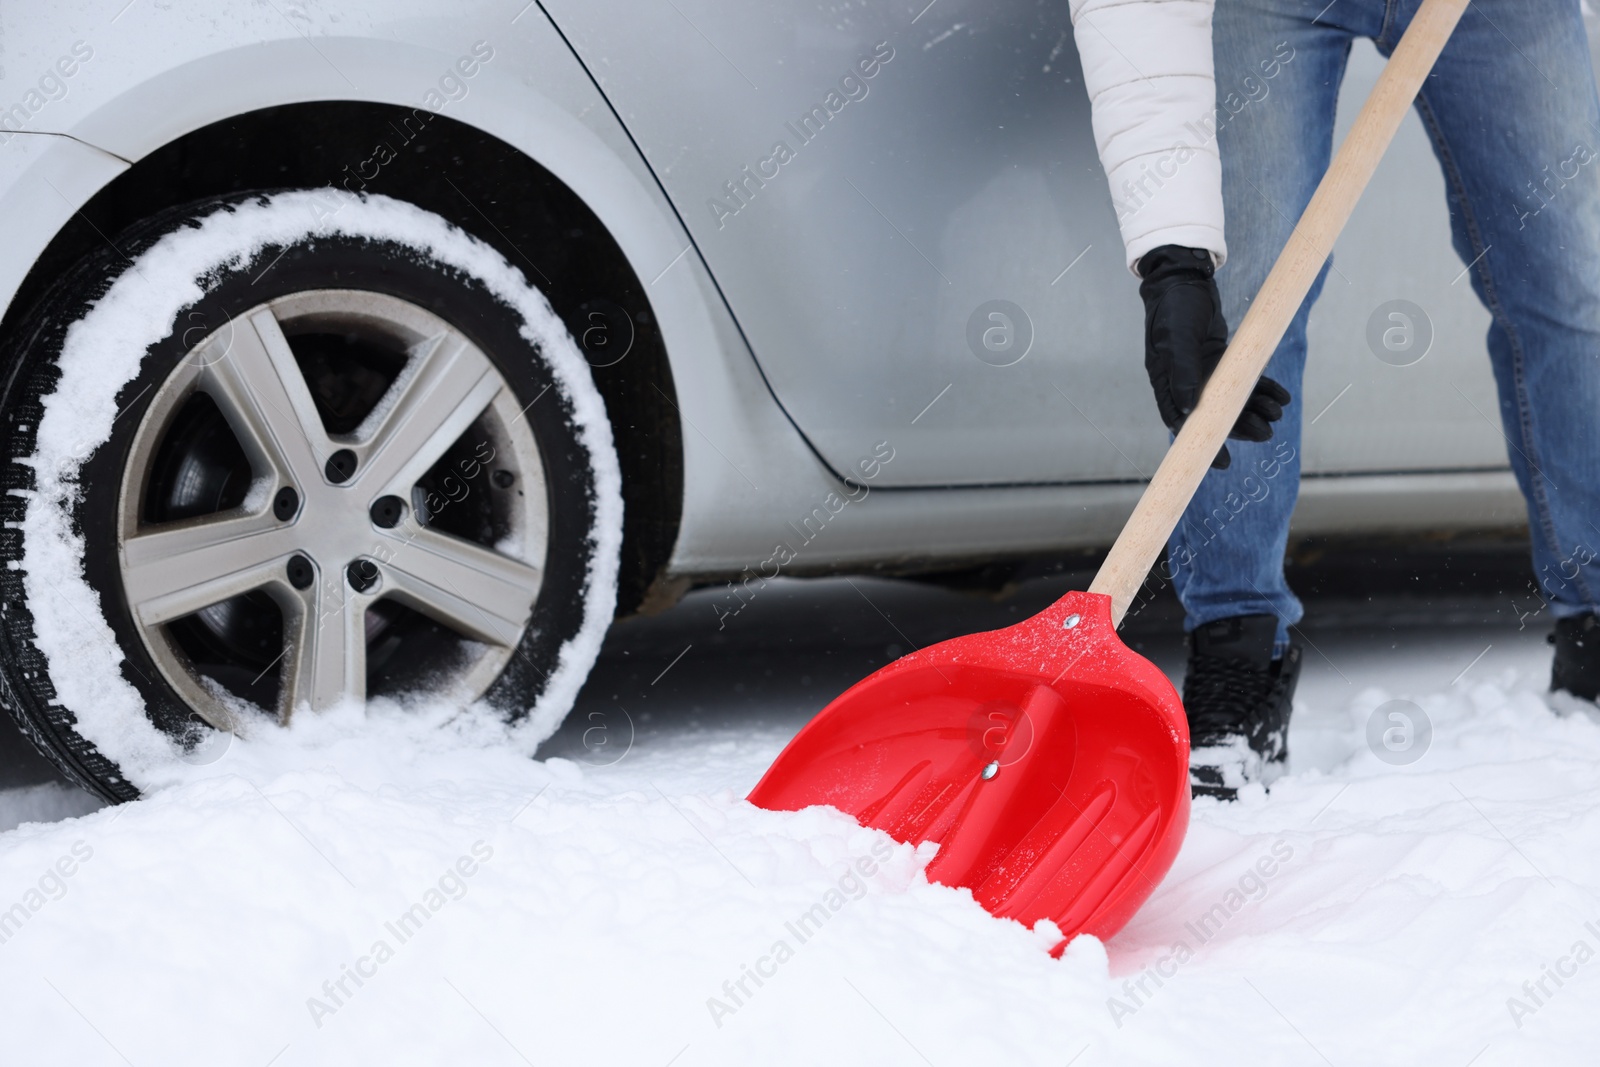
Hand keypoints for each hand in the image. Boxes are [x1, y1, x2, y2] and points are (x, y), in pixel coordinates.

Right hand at [1137, 245, 1290, 469]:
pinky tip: (1279, 397)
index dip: (1203, 443)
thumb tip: (1190, 406)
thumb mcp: (1178, 337)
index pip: (1182, 422)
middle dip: (1240, 427)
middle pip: (1213, 415)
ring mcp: (1202, 372)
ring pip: (1231, 401)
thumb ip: (1183, 369)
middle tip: (1266, 435)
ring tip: (1277, 415)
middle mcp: (1183, 382)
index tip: (1223, 462)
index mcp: (1166, 381)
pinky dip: (1261, 389)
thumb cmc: (1175, 307)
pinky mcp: (1220, 360)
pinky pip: (1243, 381)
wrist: (1184, 277)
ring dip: (1255, 410)